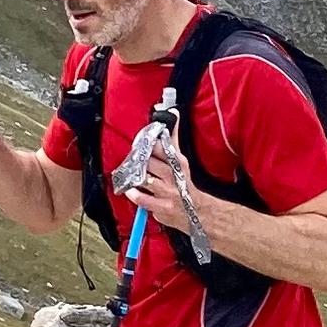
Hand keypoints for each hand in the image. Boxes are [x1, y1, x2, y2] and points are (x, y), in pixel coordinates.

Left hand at [132, 124, 207, 244]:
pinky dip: (134, 194)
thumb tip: (173, 114)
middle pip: (149, 162)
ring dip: (133, 177)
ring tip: (129, 175)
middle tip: (131, 160)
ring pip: (144, 179)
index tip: (139, 142)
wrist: (198, 211)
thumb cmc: (185, 184)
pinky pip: (142, 199)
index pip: (161, 147)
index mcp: (178, 162)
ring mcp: (167, 193)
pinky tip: (130, 190)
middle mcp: (173, 176)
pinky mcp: (162, 207)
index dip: (146, 143)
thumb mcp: (181, 161)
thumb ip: (173, 139)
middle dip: (137, 160)